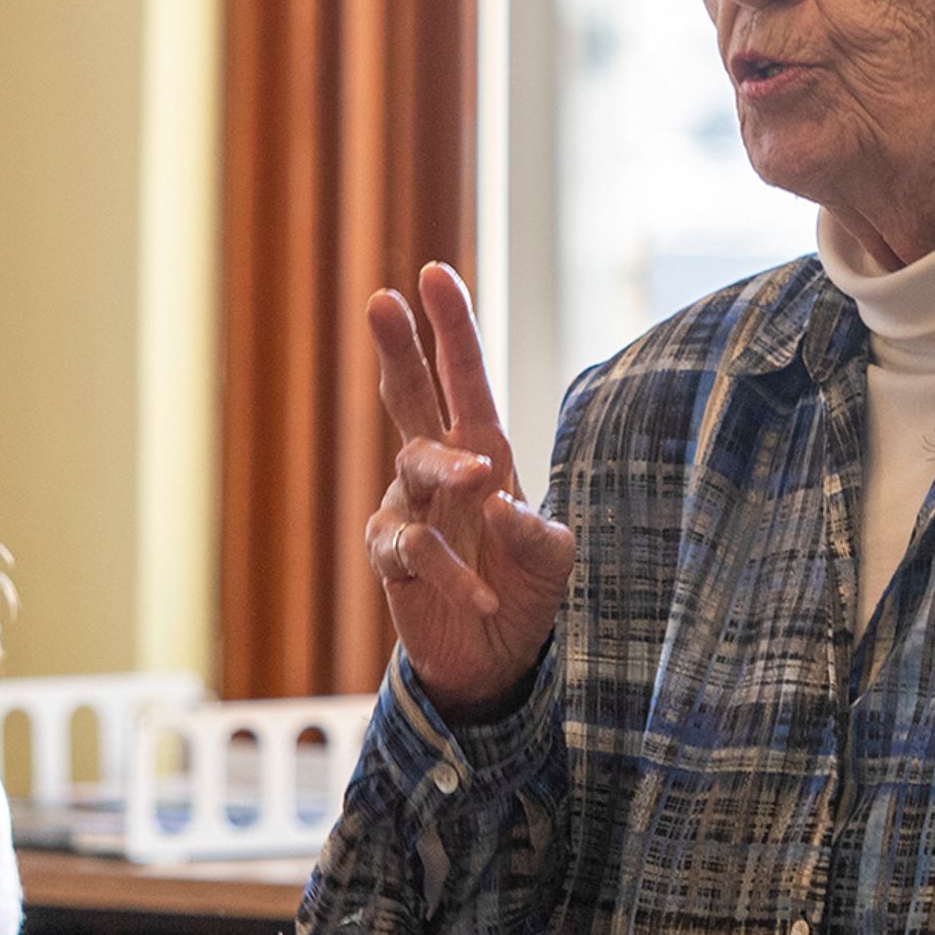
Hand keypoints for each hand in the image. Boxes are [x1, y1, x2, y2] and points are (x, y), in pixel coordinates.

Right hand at [365, 262, 573, 718]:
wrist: (492, 659)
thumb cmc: (523, 589)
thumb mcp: (554, 559)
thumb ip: (538, 531)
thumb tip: (499, 502)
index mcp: (482, 452)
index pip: (463, 380)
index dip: (450, 329)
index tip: (432, 275)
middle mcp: (438, 472)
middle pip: (409, 397)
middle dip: (397, 348)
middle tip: (380, 300)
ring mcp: (408, 510)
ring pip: (413, 466)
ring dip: (447, 468)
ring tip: (480, 479)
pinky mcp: (391, 560)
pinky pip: (412, 548)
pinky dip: (451, 571)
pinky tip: (483, 596)